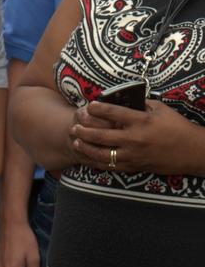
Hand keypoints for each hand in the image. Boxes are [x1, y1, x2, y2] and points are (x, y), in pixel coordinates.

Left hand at [70, 99, 204, 174]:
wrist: (193, 151)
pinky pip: (112, 166)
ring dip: (86, 148)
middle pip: (101, 136)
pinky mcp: (136, 166)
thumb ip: (140, 104)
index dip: (97, 108)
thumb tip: (122, 99)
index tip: (89, 106)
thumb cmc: (177, 127)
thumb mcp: (161, 109)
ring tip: (76, 141)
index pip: (113, 113)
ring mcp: (134, 155)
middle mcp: (135, 139)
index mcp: (141, 122)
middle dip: (83, 131)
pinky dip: (97, 162)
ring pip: (102, 154)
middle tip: (74, 127)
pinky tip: (89, 157)